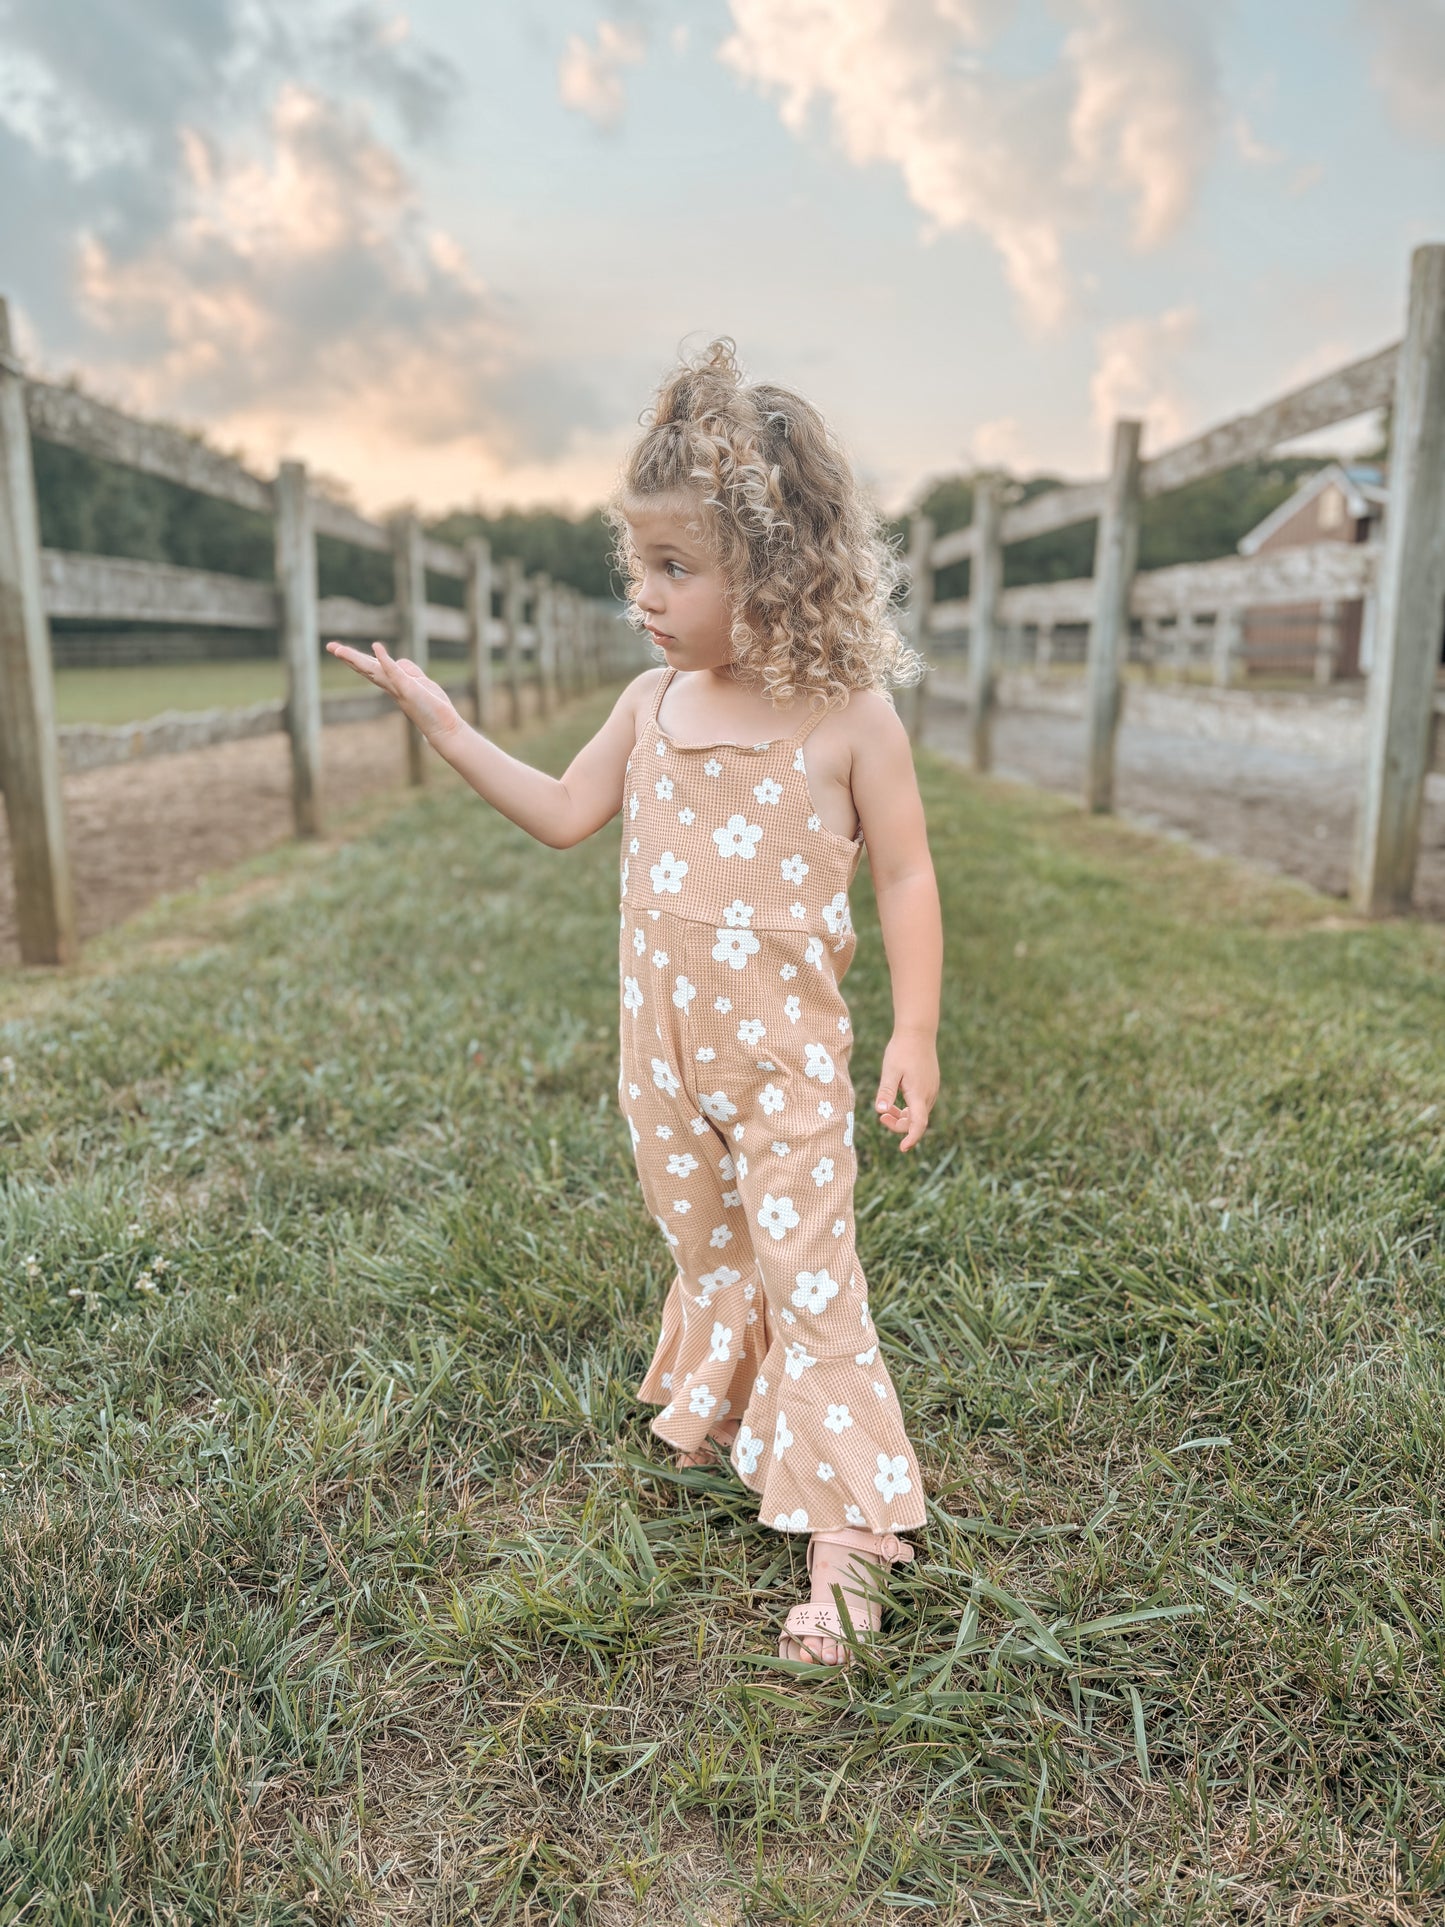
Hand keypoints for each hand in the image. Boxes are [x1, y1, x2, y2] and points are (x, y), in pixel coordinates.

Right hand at [326, 639, 463, 743]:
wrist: (444, 727)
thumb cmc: (433, 707)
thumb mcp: (420, 682)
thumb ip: (409, 671)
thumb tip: (398, 660)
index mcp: (393, 684)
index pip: (371, 668)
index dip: (356, 658)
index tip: (338, 650)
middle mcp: (392, 686)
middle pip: (366, 669)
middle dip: (348, 658)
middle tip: (330, 647)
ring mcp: (398, 688)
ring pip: (374, 670)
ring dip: (357, 659)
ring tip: (340, 650)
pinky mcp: (409, 689)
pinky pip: (395, 672)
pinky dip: (385, 660)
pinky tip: (376, 647)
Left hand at [873, 1031, 937, 1152]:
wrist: (918, 1032)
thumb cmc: (902, 1050)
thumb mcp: (890, 1071)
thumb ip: (886, 1092)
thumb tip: (880, 1111)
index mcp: (919, 1094)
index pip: (918, 1124)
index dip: (911, 1138)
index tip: (903, 1148)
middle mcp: (929, 1095)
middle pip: (916, 1121)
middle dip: (899, 1125)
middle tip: (881, 1116)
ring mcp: (932, 1090)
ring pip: (919, 1113)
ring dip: (903, 1117)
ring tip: (886, 1109)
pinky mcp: (931, 1085)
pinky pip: (921, 1104)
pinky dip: (909, 1109)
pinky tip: (897, 1101)